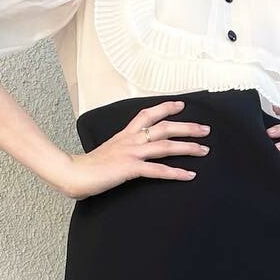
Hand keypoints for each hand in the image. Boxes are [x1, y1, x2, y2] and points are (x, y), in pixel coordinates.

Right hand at [59, 100, 209, 199]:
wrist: (73, 173)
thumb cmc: (87, 167)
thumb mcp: (107, 153)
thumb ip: (120, 151)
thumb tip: (129, 156)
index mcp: (124, 135)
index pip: (147, 114)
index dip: (165, 107)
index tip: (181, 105)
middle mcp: (130, 140)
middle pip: (164, 127)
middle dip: (188, 127)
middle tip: (206, 129)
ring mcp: (131, 153)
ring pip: (165, 146)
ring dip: (188, 147)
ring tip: (204, 150)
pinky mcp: (130, 168)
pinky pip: (158, 170)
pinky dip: (176, 173)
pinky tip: (189, 174)